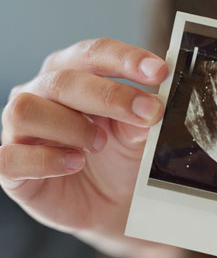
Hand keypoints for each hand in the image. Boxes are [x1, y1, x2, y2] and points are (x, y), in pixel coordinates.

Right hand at [0, 38, 179, 257]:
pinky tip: (75, 163)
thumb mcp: (137, 135)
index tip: (160, 71)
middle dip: (110, 96)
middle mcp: (41, 94)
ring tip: (99, 144)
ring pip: (27, 110)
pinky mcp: (11, 167)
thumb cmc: (119, 157)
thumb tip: (152, 106)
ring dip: (72, 127)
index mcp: (73, 73)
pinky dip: (48, 160)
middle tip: (147, 113)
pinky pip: (11, 157)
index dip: (126, 59)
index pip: (94, 53)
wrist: (109, 203)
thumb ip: (141, 118)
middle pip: (63, 80)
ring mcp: (20, 129)